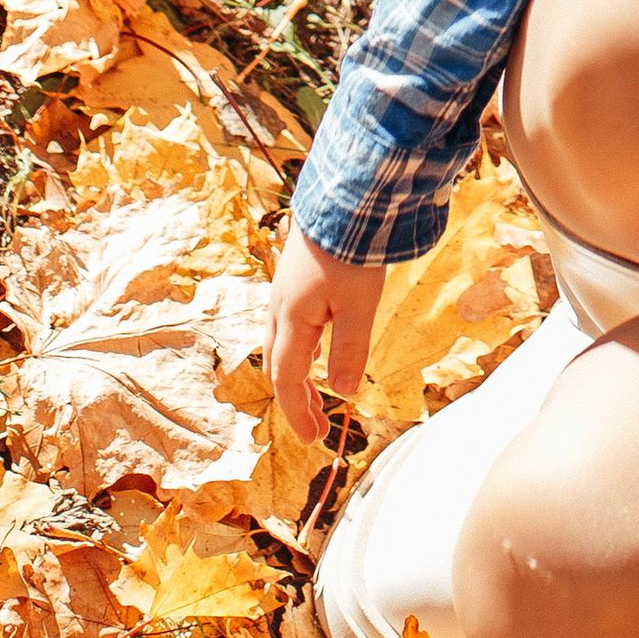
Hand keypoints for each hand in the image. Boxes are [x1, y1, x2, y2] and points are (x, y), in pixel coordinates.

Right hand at [267, 223, 382, 445]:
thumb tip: (343, 394)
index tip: (314, 441)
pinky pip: (292, 325)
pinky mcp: (297, 277)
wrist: (344, 197)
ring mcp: (286, 291)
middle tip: (318, 426)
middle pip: (280, 365)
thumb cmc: (351, 250)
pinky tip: (317, 350)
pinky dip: (302, 349)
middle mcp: (280, 308)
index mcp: (291, 319)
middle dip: (296, 399)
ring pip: (284, 345)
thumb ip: (349, 350)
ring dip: (298, 375)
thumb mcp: (358, 304)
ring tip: (318, 396)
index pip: (287, 379)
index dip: (299, 413)